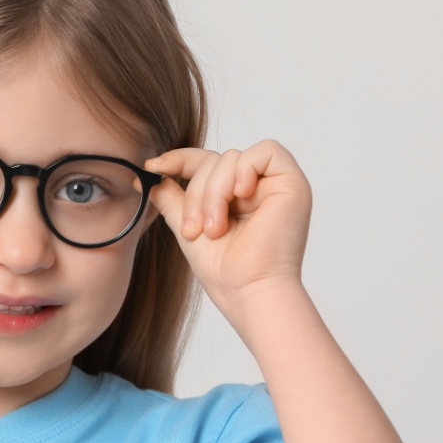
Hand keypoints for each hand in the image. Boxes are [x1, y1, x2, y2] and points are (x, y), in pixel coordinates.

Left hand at [142, 140, 311, 320]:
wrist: (248, 291)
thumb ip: (173, 199)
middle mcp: (256, 187)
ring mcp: (275, 185)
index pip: (205, 162)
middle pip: (215, 160)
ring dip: (215, 192)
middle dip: (197, 192)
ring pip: (232, 157)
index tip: (153, 167)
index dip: (179, 160)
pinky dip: (245, 170)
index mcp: (234, 197)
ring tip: (216, 228)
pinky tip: (241, 196)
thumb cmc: (224, 270)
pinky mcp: (293, 183)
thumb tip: (148, 176)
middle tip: (195, 229)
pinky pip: (268, 151)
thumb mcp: (188, 226)